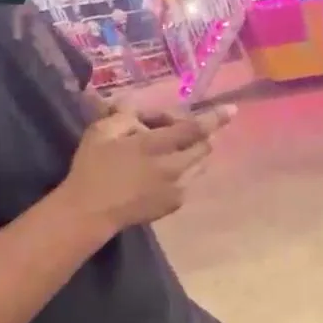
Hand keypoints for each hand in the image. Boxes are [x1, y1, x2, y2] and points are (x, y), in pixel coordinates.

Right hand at [57, 105, 235, 231]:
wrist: (90, 212)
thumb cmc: (92, 167)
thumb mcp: (102, 131)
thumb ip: (125, 115)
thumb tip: (140, 111)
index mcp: (155, 146)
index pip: (193, 129)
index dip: (214, 118)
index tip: (232, 110)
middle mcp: (173, 168)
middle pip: (204, 146)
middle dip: (195, 134)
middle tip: (168, 130)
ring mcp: (177, 189)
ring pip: (200, 164)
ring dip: (191, 152)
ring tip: (165, 151)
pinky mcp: (175, 204)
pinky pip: (189, 181)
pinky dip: (183, 171)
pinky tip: (159, 172)